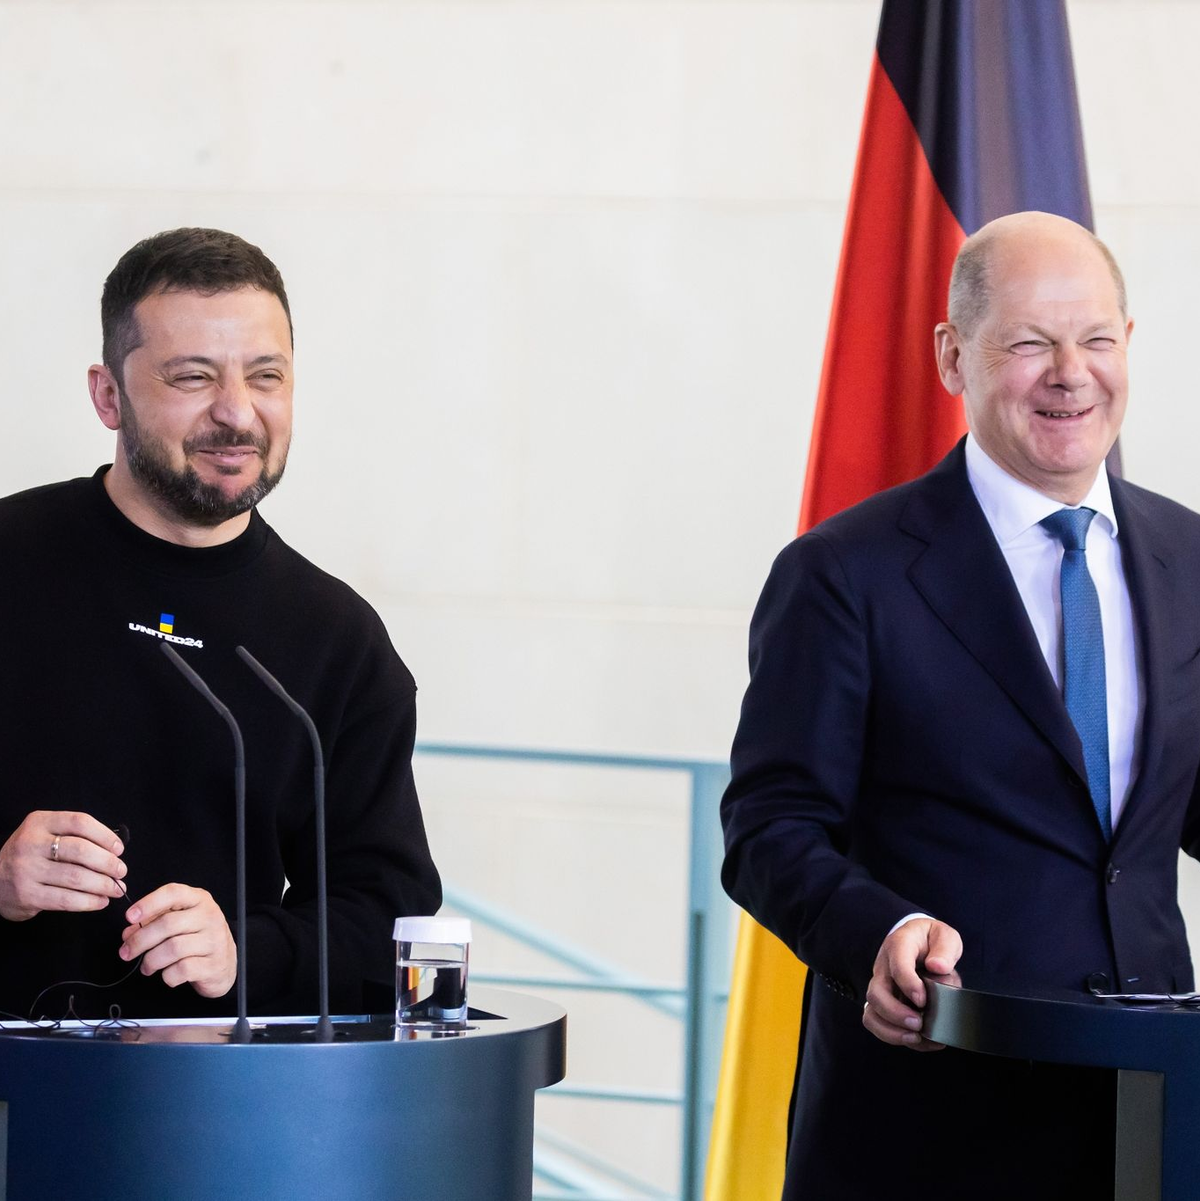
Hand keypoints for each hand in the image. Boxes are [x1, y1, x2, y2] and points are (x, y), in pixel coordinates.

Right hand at [0, 811, 125, 920]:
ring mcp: (27, 870)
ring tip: (116, 888)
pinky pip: (66, 900)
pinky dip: (89, 901)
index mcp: (39, 823)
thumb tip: (114, 850)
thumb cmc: (30, 855)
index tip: (119, 849)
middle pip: (81, 850)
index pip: (80, 822)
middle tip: (121, 871)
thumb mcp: (44, 835)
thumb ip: (73, 836)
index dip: (105, 835)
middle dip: (108, 863)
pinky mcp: (27, 895)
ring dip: (103, 884)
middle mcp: (30, 844)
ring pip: (76, 877)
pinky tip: (101, 901)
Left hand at [121, 884, 235, 998]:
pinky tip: (168, 974)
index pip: (173, 893)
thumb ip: (154, 922)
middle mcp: (209, 916)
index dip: (149, 903)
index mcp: (199, 900)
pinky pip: (181, 969)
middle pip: (167, 924)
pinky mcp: (213, 964)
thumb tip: (129, 932)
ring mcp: (213, 940)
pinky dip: (168, 975)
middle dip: (140, 940)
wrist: (225, 962)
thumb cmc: (198, 938)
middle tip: (126, 951)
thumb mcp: (180, 922)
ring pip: (172, 948)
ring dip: (151, 961)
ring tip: (147, 966)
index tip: (130, 916)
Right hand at [862, 918, 962, 1051]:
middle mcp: (884, 967)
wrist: (918, 942)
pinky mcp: (883, 1002)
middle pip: (876, 993)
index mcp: (899, 946)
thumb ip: (945, 948)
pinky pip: (878, 1023)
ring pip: (872, 1012)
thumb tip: (938, 967)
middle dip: (895, 1014)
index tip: (923, 1000)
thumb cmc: (930, 940)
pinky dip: (894, 1037)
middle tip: (919, 1024)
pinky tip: (919, 1041)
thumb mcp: (944, 935)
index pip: (897, 965)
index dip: (908, 984)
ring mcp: (881, 986)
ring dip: (891, 1030)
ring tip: (916, 1038)